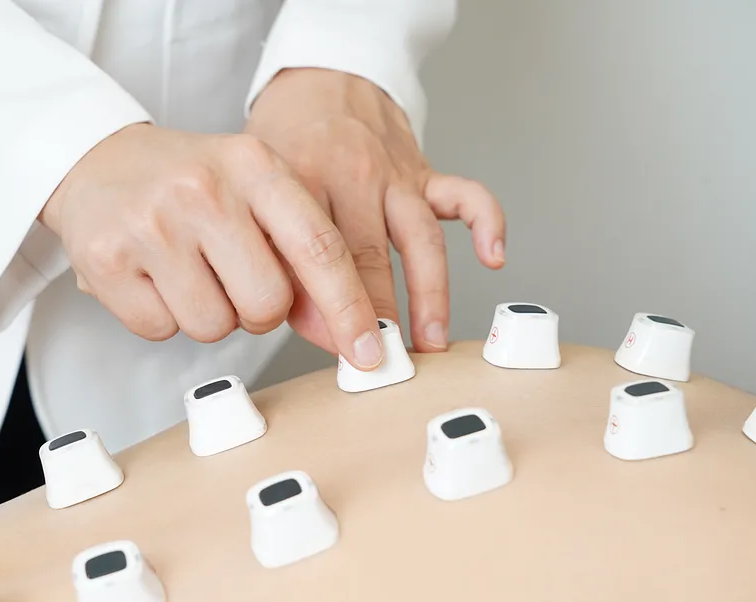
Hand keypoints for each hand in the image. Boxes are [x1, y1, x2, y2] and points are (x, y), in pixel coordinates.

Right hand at [40, 123, 386, 369]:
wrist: (94, 161)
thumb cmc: (187, 183)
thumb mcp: (250, 188)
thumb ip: (300, 249)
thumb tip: (343, 332)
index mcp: (253, 163)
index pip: (319, 246)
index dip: (349, 308)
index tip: (369, 350)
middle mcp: (203, 189)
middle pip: (268, 303)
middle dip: (258, 311)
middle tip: (232, 279)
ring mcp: (152, 225)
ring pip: (215, 326)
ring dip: (209, 315)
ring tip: (187, 270)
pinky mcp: (106, 261)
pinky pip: (160, 330)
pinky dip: (161, 317)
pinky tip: (151, 276)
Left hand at [246, 69, 506, 352]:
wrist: (320, 83)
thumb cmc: (285, 145)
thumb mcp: (262, 196)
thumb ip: (281, 261)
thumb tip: (319, 330)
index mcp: (302, 181)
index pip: (318, 258)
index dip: (334, 313)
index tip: (346, 354)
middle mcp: (352, 176)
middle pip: (369, 258)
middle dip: (379, 317)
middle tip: (384, 364)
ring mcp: (393, 175)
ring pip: (418, 240)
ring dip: (428, 294)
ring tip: (429, 341)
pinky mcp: (424, 173)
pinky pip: (465, 196)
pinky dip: (486, 222)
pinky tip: (494, 256)